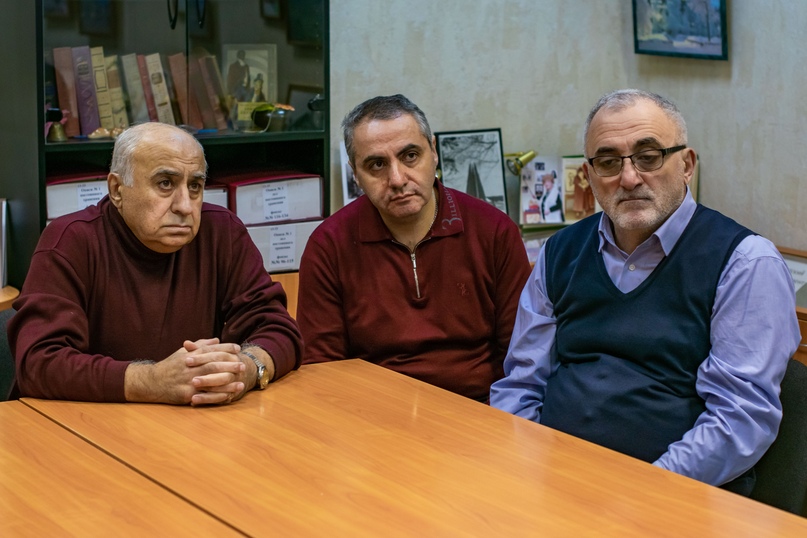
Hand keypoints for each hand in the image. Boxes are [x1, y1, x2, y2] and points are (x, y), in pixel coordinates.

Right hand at [124, 338, 245, 404]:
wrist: (151, 382)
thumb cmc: (170, 366)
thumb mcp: (182, 352)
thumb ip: (200, 345)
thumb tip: (217, 340)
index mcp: (190, 355)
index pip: (210, 349)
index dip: (225, 348)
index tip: (238, 348)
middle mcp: (190, 367)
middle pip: (213, 365)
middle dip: (230, 365)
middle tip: (243, 365)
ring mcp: (188, 381)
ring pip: (211, 381)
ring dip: (228, 383)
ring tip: (241, 384)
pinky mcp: (186, 394)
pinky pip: (205, 396)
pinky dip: (217, 397)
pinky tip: (228, 397)